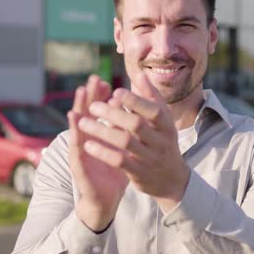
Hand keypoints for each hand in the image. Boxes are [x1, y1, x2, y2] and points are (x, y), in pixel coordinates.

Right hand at [67, 75, 128, 231]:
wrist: (105, 199)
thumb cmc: (114, 170)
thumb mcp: (122, 147)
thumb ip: (125, 128)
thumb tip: (133, 110)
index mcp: (99, 135)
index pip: (100, 111)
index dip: (102, 96)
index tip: (107, 81)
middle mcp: (88, 139)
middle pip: (88, 113)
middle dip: (91, 95)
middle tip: (94, 78)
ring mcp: (82, 150)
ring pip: (79, 125)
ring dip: (79, 106)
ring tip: (80, 91)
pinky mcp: (79, 164)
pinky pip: (77, 145)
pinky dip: (76, 131)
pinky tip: (74, 119)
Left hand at [80, 72, 189, 211]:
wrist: (171, 179)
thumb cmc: (163, 140)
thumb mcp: (163, 120)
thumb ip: (151, 98)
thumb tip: (139, 74)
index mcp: (167, 125)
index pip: (154, 110)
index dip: (135, 101)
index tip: (116, 91)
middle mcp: (161, 141)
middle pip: (136, 125)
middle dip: (113, 114)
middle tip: (92, 106)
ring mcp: (150, 158)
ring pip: (124, 142)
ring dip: (102, 131)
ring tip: (82, 123)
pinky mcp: (139, 173)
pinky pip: (119, 161)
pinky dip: (103, 152)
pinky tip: (88, 145)